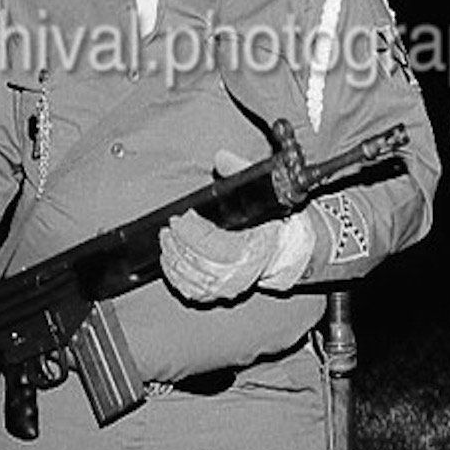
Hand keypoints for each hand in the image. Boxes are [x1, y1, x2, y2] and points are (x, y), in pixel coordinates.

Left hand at [159, 149, 283, 302]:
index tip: (181, 217)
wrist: (283, 250)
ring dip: (175, 262)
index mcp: (255, 246)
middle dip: (180, 245)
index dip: (193, 232)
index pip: (216, 244)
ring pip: (195, 280)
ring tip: (166, 242)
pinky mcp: (220, 292)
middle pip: (201, 264)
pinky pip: (194, 293)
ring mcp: (230, 285)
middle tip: (169, 229)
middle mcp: (243, 271)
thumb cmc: (272, 220)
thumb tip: (221, 157)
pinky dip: (178, 279)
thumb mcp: (261, 190)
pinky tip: (169, 263)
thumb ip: (240, 172)